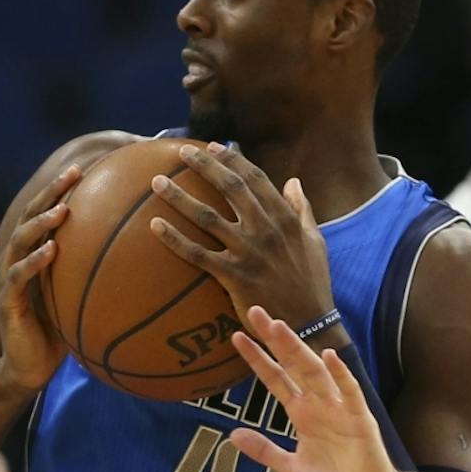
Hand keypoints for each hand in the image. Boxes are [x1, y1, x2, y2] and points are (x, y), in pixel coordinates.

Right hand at [0, 164, 80, 393]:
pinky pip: (19, 278)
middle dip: (52, 191)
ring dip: (41, 222)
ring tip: (62, 209)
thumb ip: (101, 281)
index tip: (90, 168)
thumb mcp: (83, 303)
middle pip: (33, 215)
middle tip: (74, 172)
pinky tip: (51, 251)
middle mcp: (21, 261)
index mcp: (38, 257)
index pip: (50, 214)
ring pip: (22, 241)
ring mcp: (11, 281)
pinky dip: (34, 262)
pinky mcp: (8, 304)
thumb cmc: (59, 337)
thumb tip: (145, 268)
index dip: (65, 190)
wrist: (27, 371)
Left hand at [151, 146, 334, 332]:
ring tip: (157, 181)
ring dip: (179, 196)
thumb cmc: (312, 284)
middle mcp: (266, 230)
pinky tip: (155, 226)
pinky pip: (197, 254)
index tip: (214, 147)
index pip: (255, 179)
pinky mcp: (233, 276)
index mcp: (285, 219)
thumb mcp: (315, 242)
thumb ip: (302, 210)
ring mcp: (248, 252)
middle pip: (230, 187)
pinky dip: (174, 239)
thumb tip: (293, 182)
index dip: (232, 160)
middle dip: (203, 165)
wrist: (308, 324)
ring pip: (207, 216)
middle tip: (181, 153)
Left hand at [227, 306, 399, 471]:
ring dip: (298, 348)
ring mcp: (339, 408)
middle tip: (254, 312)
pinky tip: (330, 356)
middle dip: (274, 340)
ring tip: (279, 327)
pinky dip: (341, 375)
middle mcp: (318, 404)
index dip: (257, 359)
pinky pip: (350, 392)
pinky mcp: (360, 419)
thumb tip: (232, 435)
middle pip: (293, 365)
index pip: (275, 379)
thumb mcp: (290, 468)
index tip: (236, 337)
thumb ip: (264, 451)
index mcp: (302, 413)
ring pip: (316, 372)